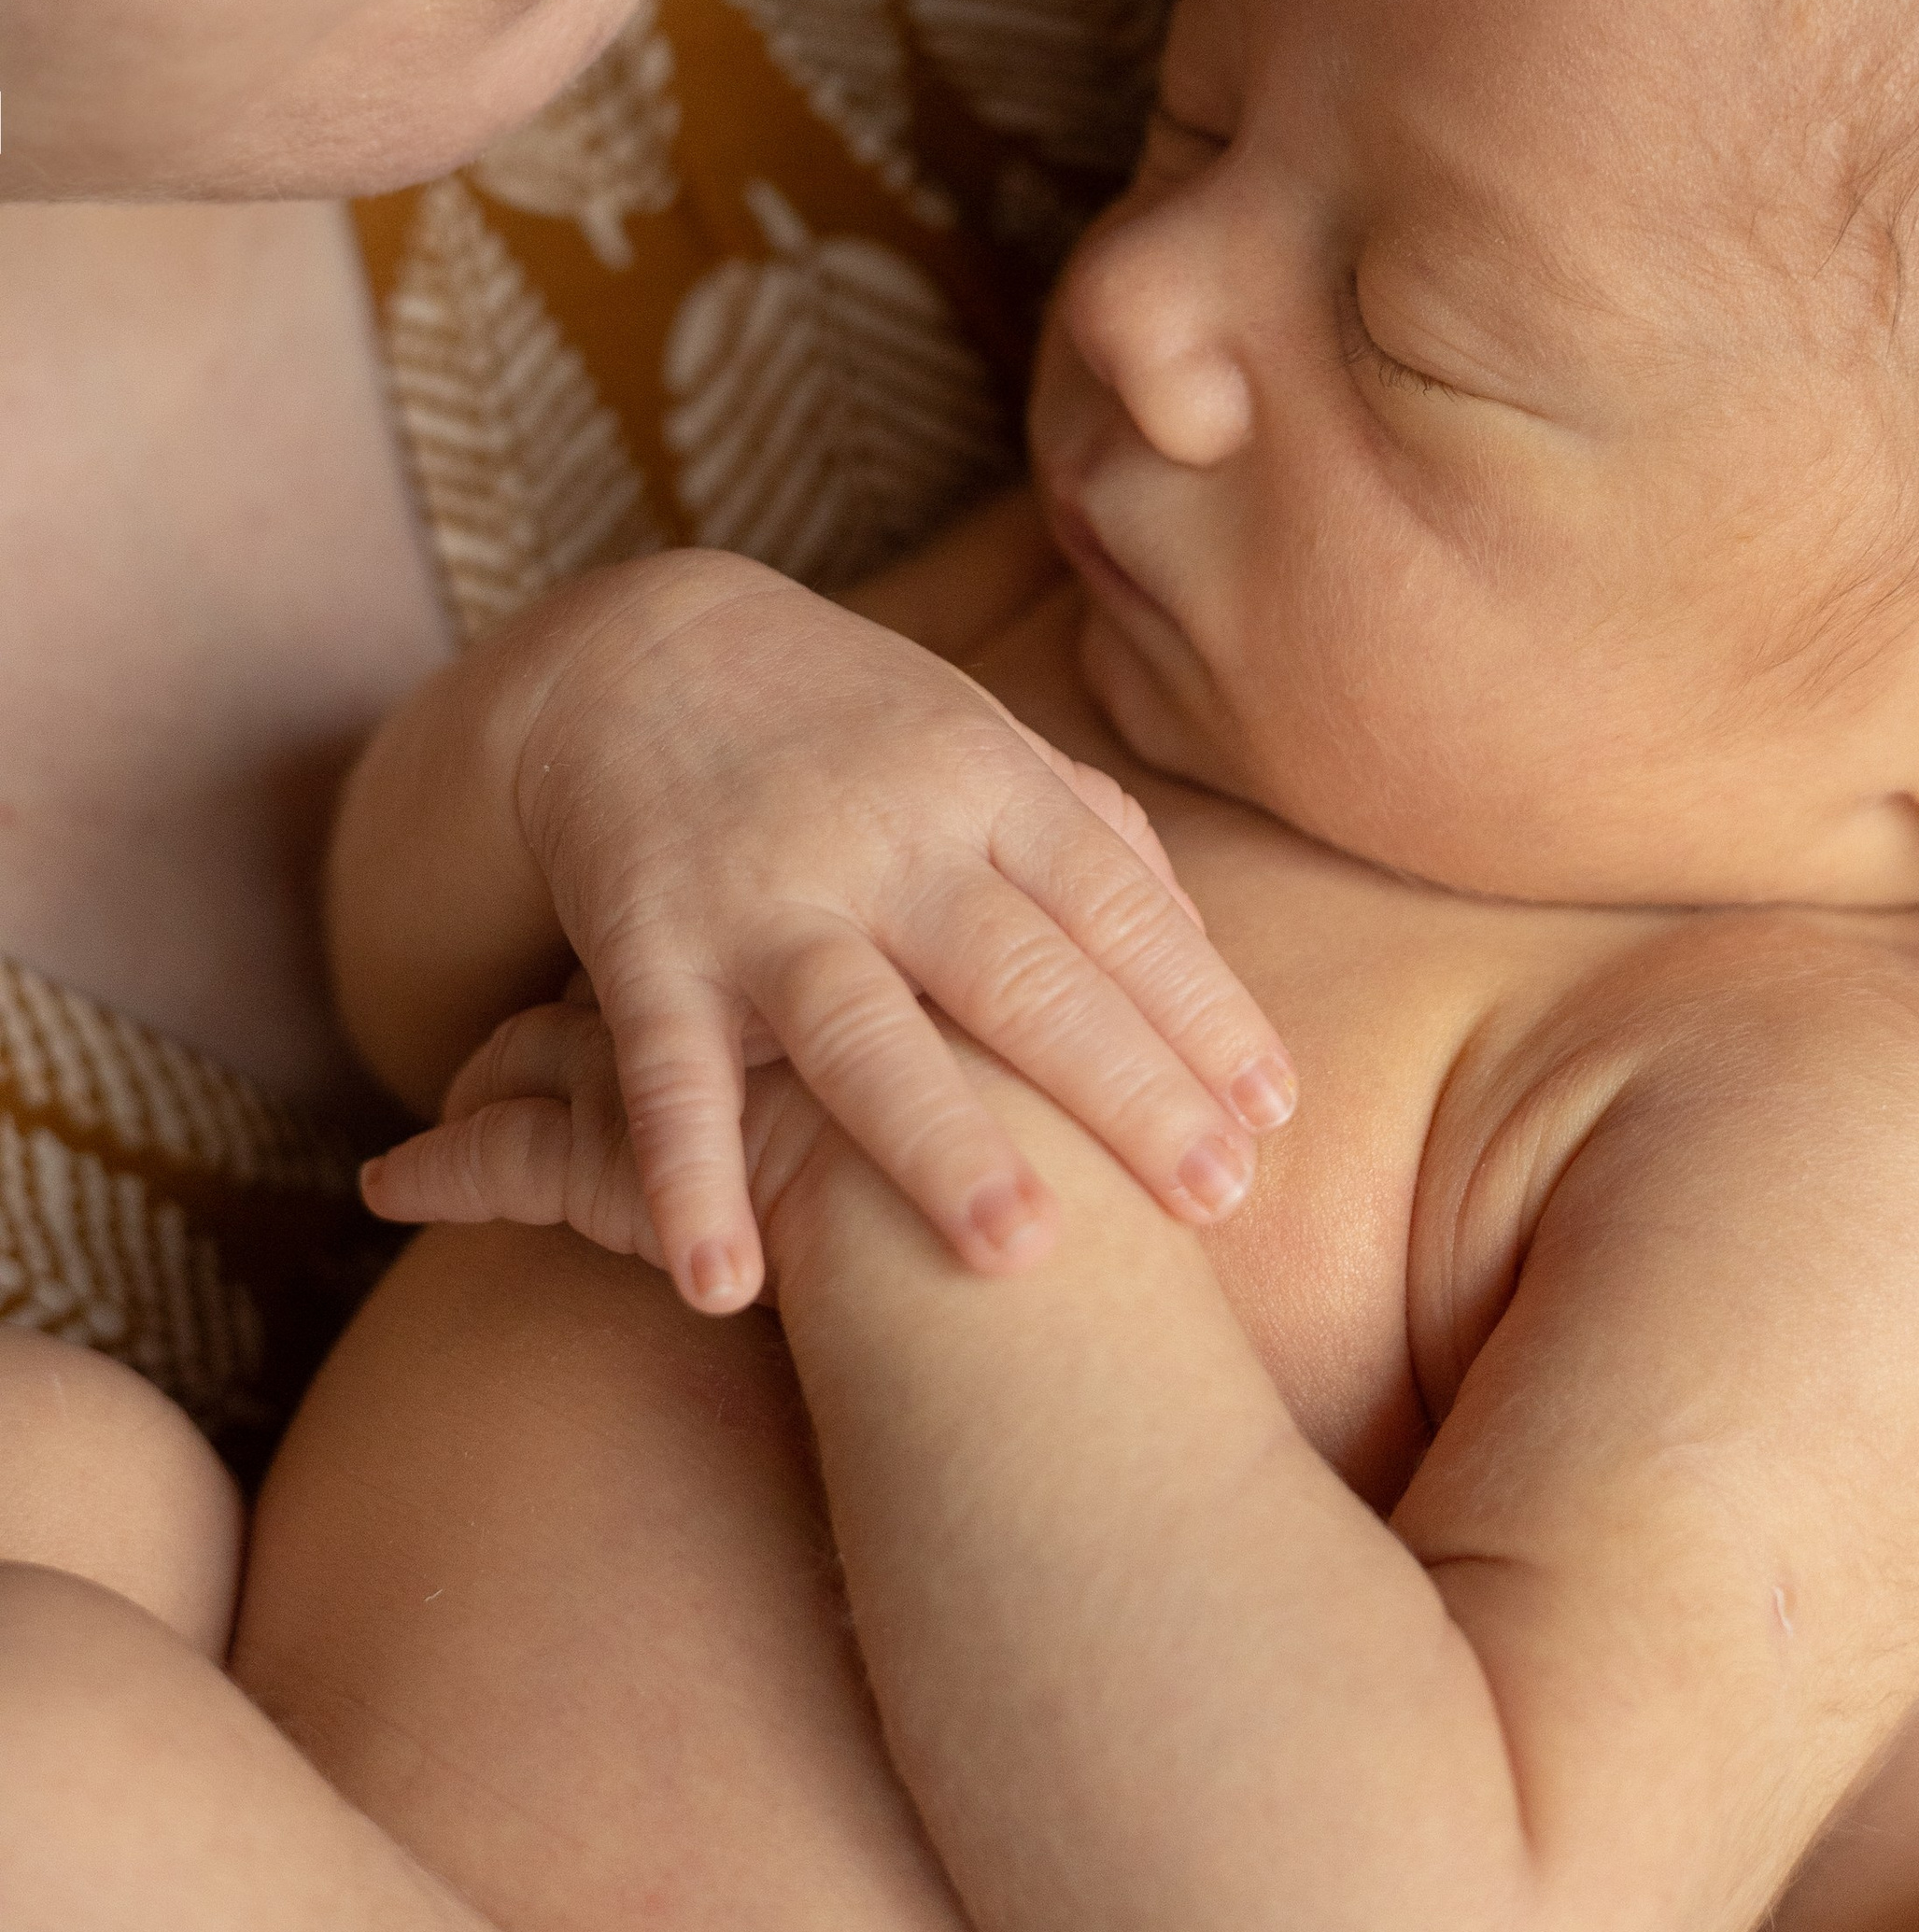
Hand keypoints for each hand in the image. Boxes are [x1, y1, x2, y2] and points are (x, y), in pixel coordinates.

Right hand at [359, 553, 1292, 1311]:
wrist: (634, 648)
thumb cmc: (850, 721)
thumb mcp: (981, 739)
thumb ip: (1093, 836)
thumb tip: (1206, 949)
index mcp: (984, 786)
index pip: (1116, 907)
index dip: (1198, 1007)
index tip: (1272, 1114)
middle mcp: (886, 841)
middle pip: (1019, 974)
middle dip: (1122, 1088)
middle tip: (1216, 1198)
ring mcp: (764, 895)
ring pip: (859, 1028)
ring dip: (937, 1142)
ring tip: (1023, 1255)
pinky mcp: (648, 944)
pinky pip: (667, 1073)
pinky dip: (688, 1176)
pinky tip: (722, 1283)